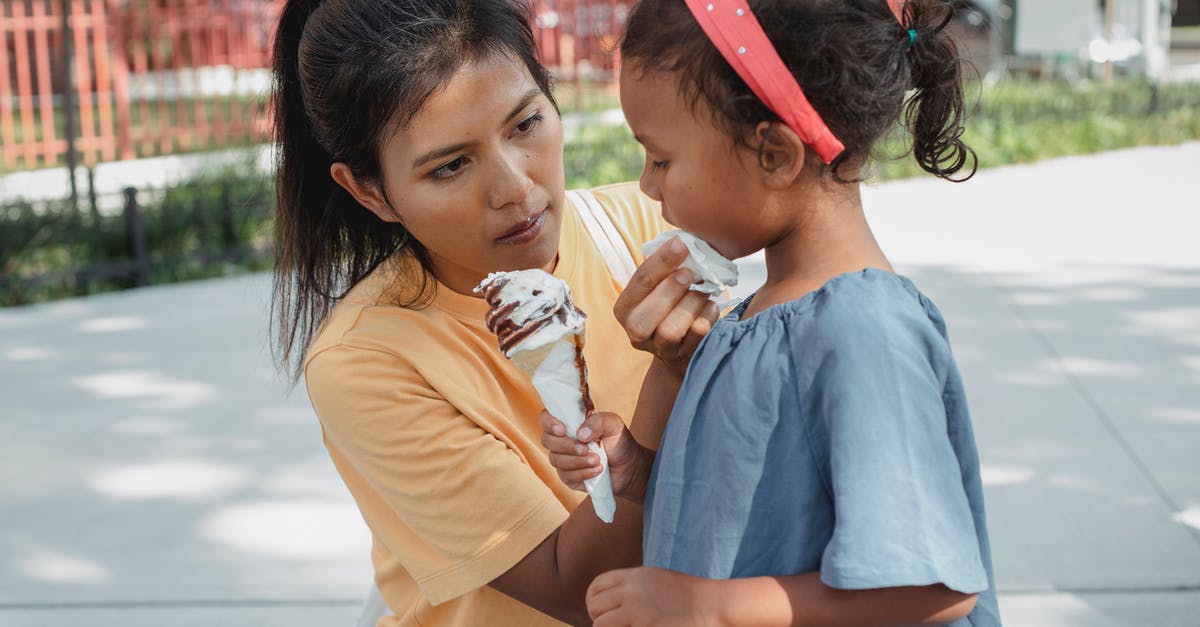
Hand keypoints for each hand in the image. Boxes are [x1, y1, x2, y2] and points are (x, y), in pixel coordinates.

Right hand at [539, 410, 652, 502]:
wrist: (629, 468)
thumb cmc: (619, 442)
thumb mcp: (613, 424)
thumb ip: (598, 421)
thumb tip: (580, 434)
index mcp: (569, 423)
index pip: (545, 418)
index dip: (549, 423)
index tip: (562, 430)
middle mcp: (562, 440)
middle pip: (547, 440)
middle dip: (567, 445)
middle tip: (586, 448)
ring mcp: (563, 459)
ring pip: (556, 460)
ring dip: (578, 461)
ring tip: (598, 460)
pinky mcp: (568, 477)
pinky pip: (566, 476)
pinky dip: (583, 473)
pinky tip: (597, 470)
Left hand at [587, 566, 722, 626]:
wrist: (714, 606)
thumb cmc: (688, 596)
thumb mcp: (657, 580)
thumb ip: (632, 586)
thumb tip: (608, 598)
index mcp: (636, 576)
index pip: (597, 585)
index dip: (593, 600)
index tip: (599, 611)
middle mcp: (633, 591)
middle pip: (595, 604)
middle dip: (598, 617)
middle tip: (610, 624)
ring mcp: (638, 611)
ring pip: (600, 623)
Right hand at [615, 236, 720, 374]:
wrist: (681, 346)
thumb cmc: (669, 304)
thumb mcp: (658, 287)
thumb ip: (664, 269)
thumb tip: (683, 241)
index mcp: (625, 308)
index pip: (640, 281)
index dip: (661, 261)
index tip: (681, 244)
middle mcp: (636, 332)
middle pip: (649, 313)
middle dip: (672, 288)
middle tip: (691, 273)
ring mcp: (659, 349)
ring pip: (672, 329)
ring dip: (692, 303)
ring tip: (704, 290)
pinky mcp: (683, 357)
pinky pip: (697, 335)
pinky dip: (708, 315)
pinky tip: (710, 305)